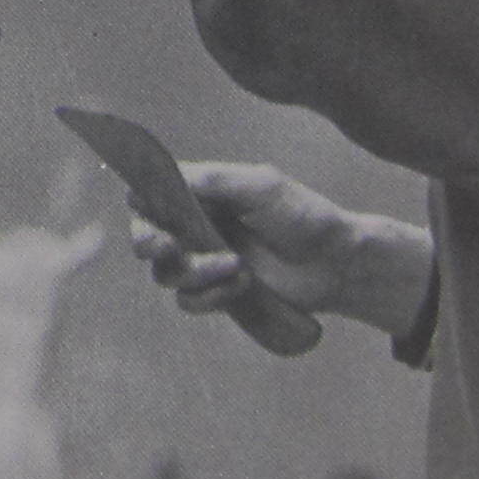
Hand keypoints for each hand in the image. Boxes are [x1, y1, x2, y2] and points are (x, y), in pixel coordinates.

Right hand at [131, 161, 429, 337]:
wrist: (337, 263)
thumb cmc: (303, 215)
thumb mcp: (261, 186)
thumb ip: (213, 179)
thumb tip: (166, 176)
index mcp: (201, 194)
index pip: (150, 196)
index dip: (141, 204)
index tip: (147, 210)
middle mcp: (196, 227)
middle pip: (146, 238)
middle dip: (151, 243)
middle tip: (171, 247)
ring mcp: (205, 262)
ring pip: (167, 274)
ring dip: (196, 272)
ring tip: (236, 265)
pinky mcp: (218, 293)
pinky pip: (189, 302)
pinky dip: (210, 296)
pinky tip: (242, 285)